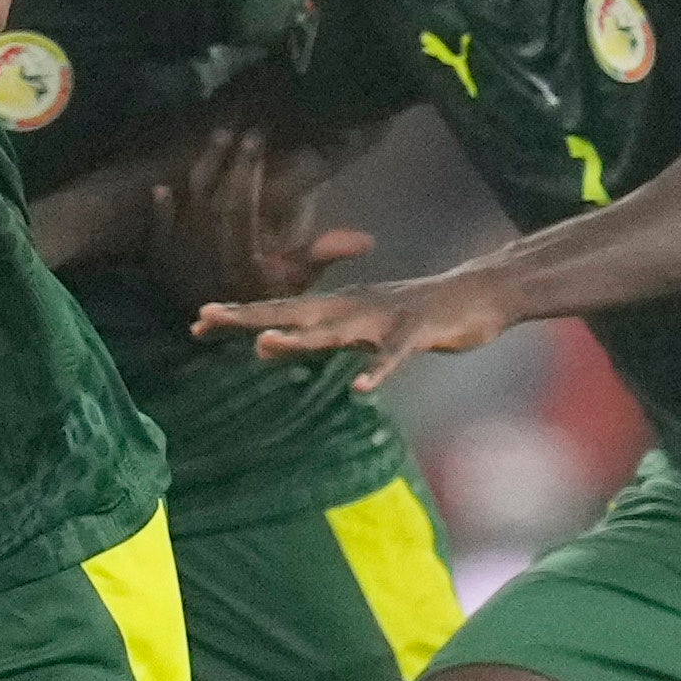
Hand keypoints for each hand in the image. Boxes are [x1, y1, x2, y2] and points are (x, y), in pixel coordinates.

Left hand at [145, 129, 352, 317]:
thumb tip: (366, 239)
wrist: (217, 341)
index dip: (248, 169)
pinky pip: (159, 229)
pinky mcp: (163, 259)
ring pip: (189, 203)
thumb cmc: (262, 303)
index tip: (258, 139)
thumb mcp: (298, 286)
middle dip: (230, 159)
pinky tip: (161, 189)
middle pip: (216, 195)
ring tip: (217, 138)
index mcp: (242, 253)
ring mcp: (183, 250)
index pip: (242, 203)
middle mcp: (209, 246)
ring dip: (202, 168)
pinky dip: (160, 209)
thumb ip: (324, 258)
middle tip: (244, 131)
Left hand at [200, 259, 513, 393]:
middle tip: (203, 317)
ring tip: (264, 344)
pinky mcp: (420, 332)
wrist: (483, 293)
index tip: (197, 321)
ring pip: (337, 331)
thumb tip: (261, 346)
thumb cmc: (419, 315)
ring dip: (301, 338)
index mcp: (340, 306)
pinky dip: (379, 369)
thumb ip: (315, 336)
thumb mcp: (359, 326)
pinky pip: (396, 356)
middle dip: (250, 317)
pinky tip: (361, 387)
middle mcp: (354, 307)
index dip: (241, 315)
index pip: (281, 309)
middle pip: (294, 313)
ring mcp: (386, 318)